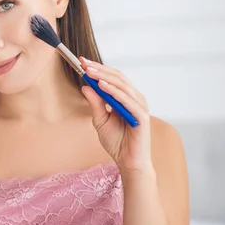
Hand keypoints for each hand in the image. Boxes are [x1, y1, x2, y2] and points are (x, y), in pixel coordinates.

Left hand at [79, 57, 153, 175]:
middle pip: (118, 78)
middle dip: (100, 69)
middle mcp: (135, 99)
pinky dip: (114, 92)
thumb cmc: (117, 141)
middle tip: (84, 63)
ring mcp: (139, 106)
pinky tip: (102, 86)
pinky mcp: (141, 116)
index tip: (82, 62)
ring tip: (90, 72)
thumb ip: (95, 103)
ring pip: (122, 86)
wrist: (128, 161)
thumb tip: (85, 86)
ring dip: (105, 77)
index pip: (113, 78)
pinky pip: (127, 100)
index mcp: (126, 98)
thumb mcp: (100, 120)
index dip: (98, 69)